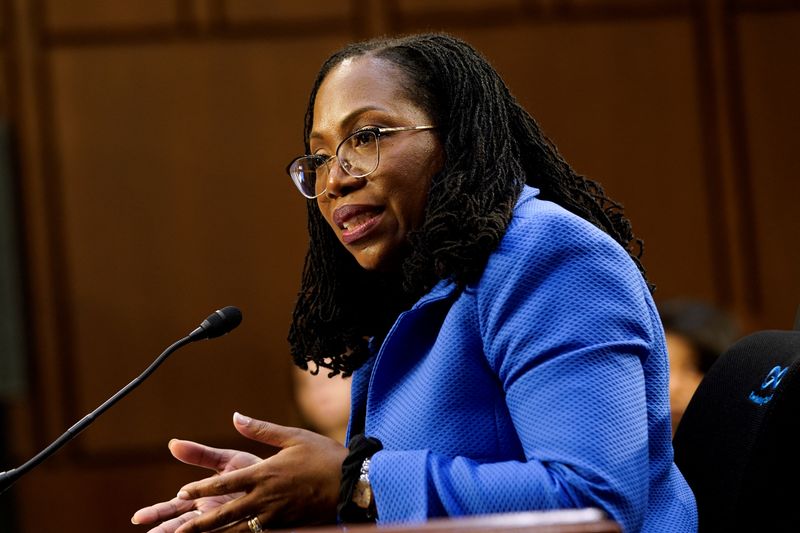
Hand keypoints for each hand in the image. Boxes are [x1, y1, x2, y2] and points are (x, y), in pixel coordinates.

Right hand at [131, 438, 261, 531]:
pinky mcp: (241, 529)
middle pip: (180, 526)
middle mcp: (209, 514)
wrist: (286, 481)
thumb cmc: (255, 470)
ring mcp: (224, 524)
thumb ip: (201, 454)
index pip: (173, 507)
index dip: (156, 513)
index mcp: (202, 497)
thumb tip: (172, 443)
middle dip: (163, 532)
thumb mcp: (227, 460)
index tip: (137, 518)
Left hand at [136, 412, 348, 531]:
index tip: (183, 493)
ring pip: (239, 531)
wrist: (353, 483)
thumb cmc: (324, 456)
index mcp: (264, 473)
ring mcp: (276, 516)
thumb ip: (261, 429)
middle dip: (199, 525)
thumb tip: (235, 416)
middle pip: (225, 514)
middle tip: (177, 531)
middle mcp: (266, 498)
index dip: (201, 489)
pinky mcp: (287, 527)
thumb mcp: (292, 437)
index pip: (225, 484)